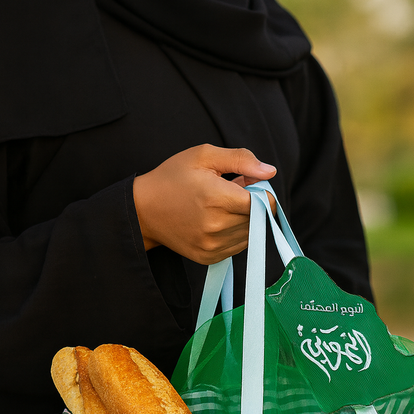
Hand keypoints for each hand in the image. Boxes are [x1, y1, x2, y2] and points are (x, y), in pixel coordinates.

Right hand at [133, 144, 276, 263]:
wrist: (144, 210)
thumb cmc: (173, 178)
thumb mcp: (203, 156)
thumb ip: (240, 160)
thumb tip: (270, 172)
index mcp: (216, 198)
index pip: (262, 203)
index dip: (263, 193)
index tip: (251, 184)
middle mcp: (216, 226)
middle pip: (258, 219)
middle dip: (254, 205)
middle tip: (233, 192)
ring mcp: (212, 245)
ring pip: (250, 234)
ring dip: (245, 220)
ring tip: (223, 206)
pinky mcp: (209, 257)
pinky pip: (238, 246)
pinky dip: (235, 233)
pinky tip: (218, 221)